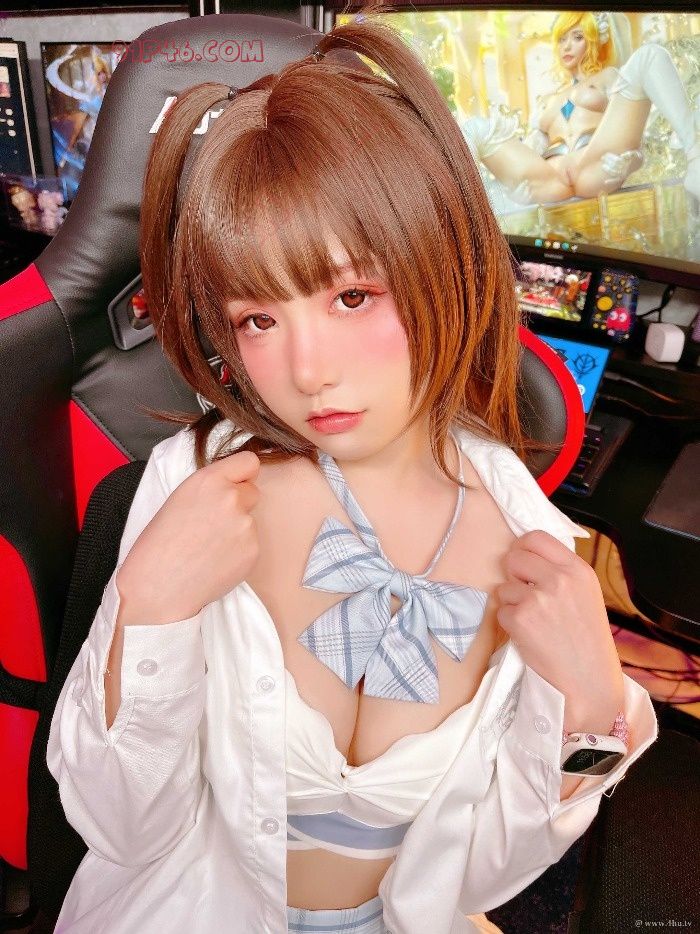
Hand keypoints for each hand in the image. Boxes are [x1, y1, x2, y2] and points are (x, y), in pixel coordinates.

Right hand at [116, 451, 259, 624]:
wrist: (158, 585)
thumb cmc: (160, 544)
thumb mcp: (180, 498)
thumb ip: (212, 487)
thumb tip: (234, 485)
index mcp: (209, 480)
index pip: (249, 462)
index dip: (241, 475)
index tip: (234, 485)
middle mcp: (231, 498)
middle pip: (252, 492)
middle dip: (239, 503)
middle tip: (213, 523)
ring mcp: (246, 525)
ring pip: (250, 520)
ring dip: (237, 530)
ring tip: (208, 546)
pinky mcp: (253, 550)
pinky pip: (251, 544)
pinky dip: (239, 551)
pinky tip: (216, 560)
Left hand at [494, 531, 623, 728]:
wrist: (589, 680)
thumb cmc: (587, 640)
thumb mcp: (585, 594)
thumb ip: (560, 572)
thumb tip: (526, 555)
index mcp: (577, 569)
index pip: (536, 537)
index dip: (522, 548)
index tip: (522, 561)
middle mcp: (559, 579)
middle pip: (513, 556)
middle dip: (513, 574)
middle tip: (525, 594)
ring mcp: (538, 598)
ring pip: (503, 587)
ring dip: (512, 603)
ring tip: (535, 622)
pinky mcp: (520, 619)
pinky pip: (500, 611)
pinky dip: (509, 624)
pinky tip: (530, 636)